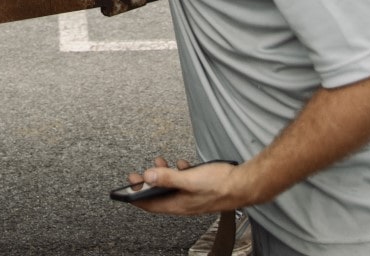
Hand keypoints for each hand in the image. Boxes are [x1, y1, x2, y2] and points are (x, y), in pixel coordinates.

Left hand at [125, 157, 253, 215]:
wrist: (243, 185)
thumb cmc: (220, 185)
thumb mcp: (189, 179)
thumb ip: (167, 178)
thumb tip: (147, 177)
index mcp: (179, 205)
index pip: (151, 205)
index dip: (136, 198)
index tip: (126, 191)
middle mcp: (184, 203)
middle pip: (159, 196)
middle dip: (146, 185)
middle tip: (136, 175)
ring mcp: (192, 197)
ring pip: (171, 188)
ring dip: (162, 176)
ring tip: (158, 163)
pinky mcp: (200, 189)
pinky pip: (183, 182)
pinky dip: (177, 173)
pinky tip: (180, 164)